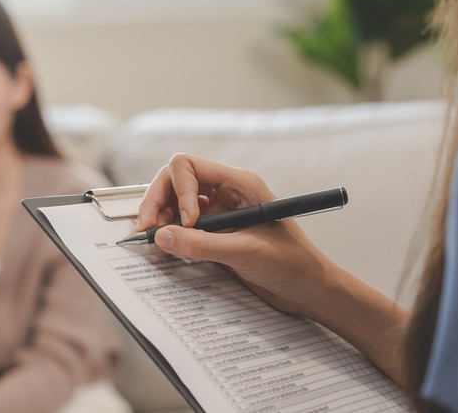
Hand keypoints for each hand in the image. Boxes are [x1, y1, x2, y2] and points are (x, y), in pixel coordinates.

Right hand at [137, 153, 334, 316]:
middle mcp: (226, 192)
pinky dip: (171, 234)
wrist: (310, 290)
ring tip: (155, 240)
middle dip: (157, 201)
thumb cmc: (293, 264)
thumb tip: (162, 237)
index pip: (188, 167)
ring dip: (160, 218)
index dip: (177, 191)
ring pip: (175, 203)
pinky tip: (169, 248)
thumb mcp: (245, 252)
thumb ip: (202, 244)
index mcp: (239, 183)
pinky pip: (183, 225)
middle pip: (175, 182)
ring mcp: (220, 213)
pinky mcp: (216, 233)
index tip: (185, 222)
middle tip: (146, 229)